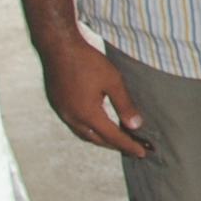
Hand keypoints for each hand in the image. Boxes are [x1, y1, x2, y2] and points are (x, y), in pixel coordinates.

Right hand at [43, 38, 149, 155]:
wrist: (58, 47)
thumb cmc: (87, 61)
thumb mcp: (113, 81)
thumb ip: (124, 105)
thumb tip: (135, 125)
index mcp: (87, 114)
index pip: (112, 137)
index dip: (128, 145)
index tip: (142, 153)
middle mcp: (72, 117)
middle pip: (97, 139)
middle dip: (115, 145)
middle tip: (132, 147)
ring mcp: (63, 111)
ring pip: (84, 133)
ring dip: (101, 139)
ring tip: (117, 139)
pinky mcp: (58, 103)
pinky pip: (75, 124)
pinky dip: (89, 129)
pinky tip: (97, 124)